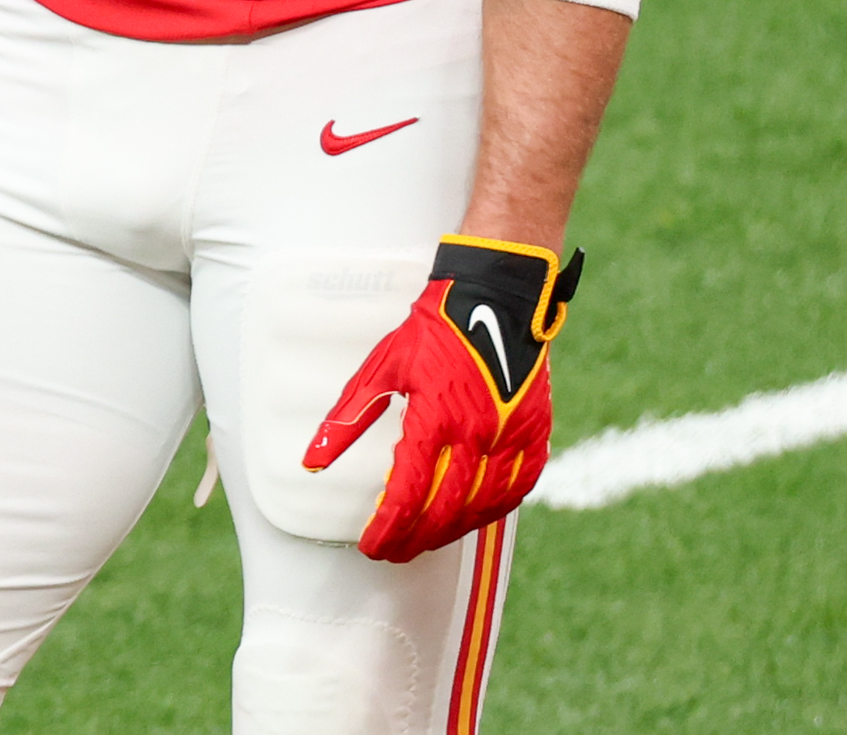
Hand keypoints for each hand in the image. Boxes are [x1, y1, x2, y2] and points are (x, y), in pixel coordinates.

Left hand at [302, 237, 582, 563]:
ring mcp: (512, 434)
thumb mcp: (383, 367)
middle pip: (444, 510)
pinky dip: (493, 509)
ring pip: (482, 506)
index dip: (387, 529)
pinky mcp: (535, 431)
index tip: (371, 545)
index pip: (407, 494)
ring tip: (426, 539)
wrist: (495, 295)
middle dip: (414, 540)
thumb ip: (347, 419)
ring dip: (451, 531)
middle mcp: (478, 432)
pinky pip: (519, 489)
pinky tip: (472, 515)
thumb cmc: (435, 329)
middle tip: (394, 551)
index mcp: (436, 416)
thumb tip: (311, 461)